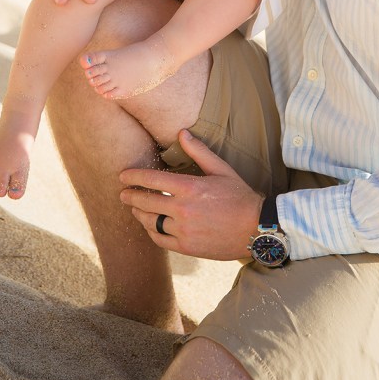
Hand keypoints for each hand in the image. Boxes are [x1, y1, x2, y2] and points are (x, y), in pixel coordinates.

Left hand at [119, 130, 262, 260]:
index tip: (123, 176)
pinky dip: (151, 232)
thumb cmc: (239, 196)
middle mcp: (183, 210)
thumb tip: (182, 132)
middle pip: (146, 202)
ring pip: (150, 222)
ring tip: (134, 208)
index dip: (134, 177)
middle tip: (122, 193)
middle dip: (131, 196)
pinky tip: (150, 226)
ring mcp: (183, 231)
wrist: (256, 228)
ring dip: (139, 214)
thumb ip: (198, 151)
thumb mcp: (221, 169)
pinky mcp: (187, 247)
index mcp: (189, 187)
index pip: (152, 180)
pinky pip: (160, 240)